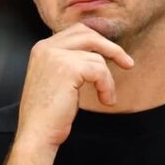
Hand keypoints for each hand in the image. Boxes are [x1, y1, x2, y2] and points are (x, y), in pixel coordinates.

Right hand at [15, 23, 132, 149]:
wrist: (37, 133)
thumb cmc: (49, 114)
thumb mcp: (57, 80)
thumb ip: (70, 63)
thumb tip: (97, 54)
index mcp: (42, 48)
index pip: (77, 32)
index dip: (99, 41)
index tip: (115, 55)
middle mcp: (46, 47)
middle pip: (88, 34)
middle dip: (111, 48)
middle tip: (128, 64)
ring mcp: (56, 56)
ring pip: (97, 57)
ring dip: (108, 79)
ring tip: (107, 97)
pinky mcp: (68, 68)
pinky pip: (100, 70)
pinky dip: (107, 86)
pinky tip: (105, 100)